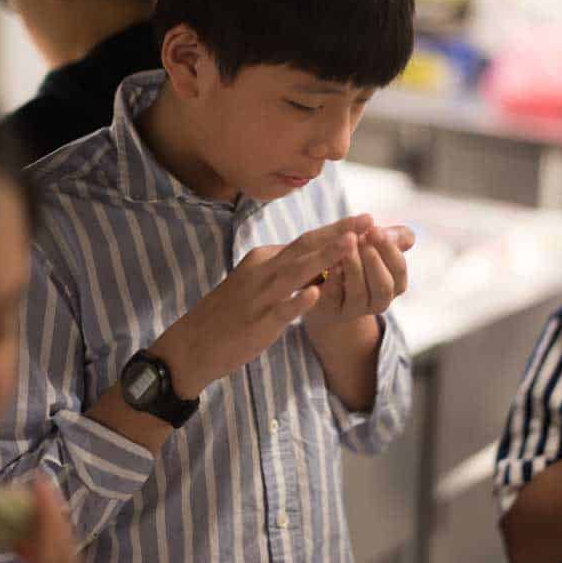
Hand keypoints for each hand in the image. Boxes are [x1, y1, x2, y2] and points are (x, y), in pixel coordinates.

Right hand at [161, 214, 373, 397]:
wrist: (192, 343)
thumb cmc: (227, 313)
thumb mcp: (254, 282)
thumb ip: (281, 270)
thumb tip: (312, 261)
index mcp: (264, 259)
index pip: (306, 240)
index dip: (336, 230)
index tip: (363, 220)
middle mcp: (263, 271)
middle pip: (306, 246)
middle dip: (339, 232)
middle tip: (369, 218)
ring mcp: (260, 296)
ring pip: (296, 272)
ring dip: (325, 256)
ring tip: (351, 243)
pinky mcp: (257, 322)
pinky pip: (280, 310)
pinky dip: (298, 301)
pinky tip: (316, 294)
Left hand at [303, 223, 414, 329]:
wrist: (323, 286)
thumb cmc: (352, 261)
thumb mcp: (371, 247)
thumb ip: (386, 240)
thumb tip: (409, 237)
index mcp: (392, 285)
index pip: (399, 270)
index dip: (389, 249)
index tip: (375, 230)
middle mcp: (376, 301)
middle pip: (384, 287)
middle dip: (373, 261)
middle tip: (362, 239)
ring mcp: (353, 309)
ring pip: (358, 293)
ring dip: (354, 268)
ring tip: (346, 248)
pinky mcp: (330, 311)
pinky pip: (333, 299)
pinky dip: (334, 281)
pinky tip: (331, 265)